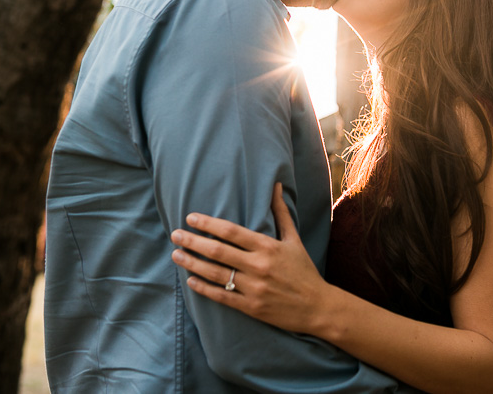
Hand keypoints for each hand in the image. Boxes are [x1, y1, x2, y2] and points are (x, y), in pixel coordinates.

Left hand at [170, 183, 332, 334]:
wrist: (317, 306)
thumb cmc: (304, 270)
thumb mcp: (294, 239)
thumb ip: (281, 213)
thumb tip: (275, 186)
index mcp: (268, 247)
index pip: (232, 232)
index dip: (208, 224)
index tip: (191, 218)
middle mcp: (259, 266)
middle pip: (218, 251)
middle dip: (193, 242)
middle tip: (175, 235)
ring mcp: (253, 288)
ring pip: (215, 274)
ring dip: (192, 264)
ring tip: (176, 255)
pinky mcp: (250, 307)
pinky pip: (221, 296)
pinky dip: (203, 288)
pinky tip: (190, 280)